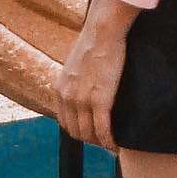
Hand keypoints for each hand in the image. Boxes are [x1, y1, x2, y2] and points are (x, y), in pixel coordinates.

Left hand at [55, 0, 128, 153]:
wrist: (102, 32)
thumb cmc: (94, 41)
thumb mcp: (75, 62)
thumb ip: (76, 77)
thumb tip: (84, 83)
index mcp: (60, 88)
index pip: (65, 121)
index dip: (78, 131)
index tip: (91, 133)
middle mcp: (67, 97)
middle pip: (76, 131)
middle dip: (90, 140)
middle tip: (104, 141)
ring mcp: (82, 100)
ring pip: (89, 134)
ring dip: (100, 143)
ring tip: (112, 145)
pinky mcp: (100, 100)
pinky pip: (103, 130)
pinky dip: (109, 141)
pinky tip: (116, 145)